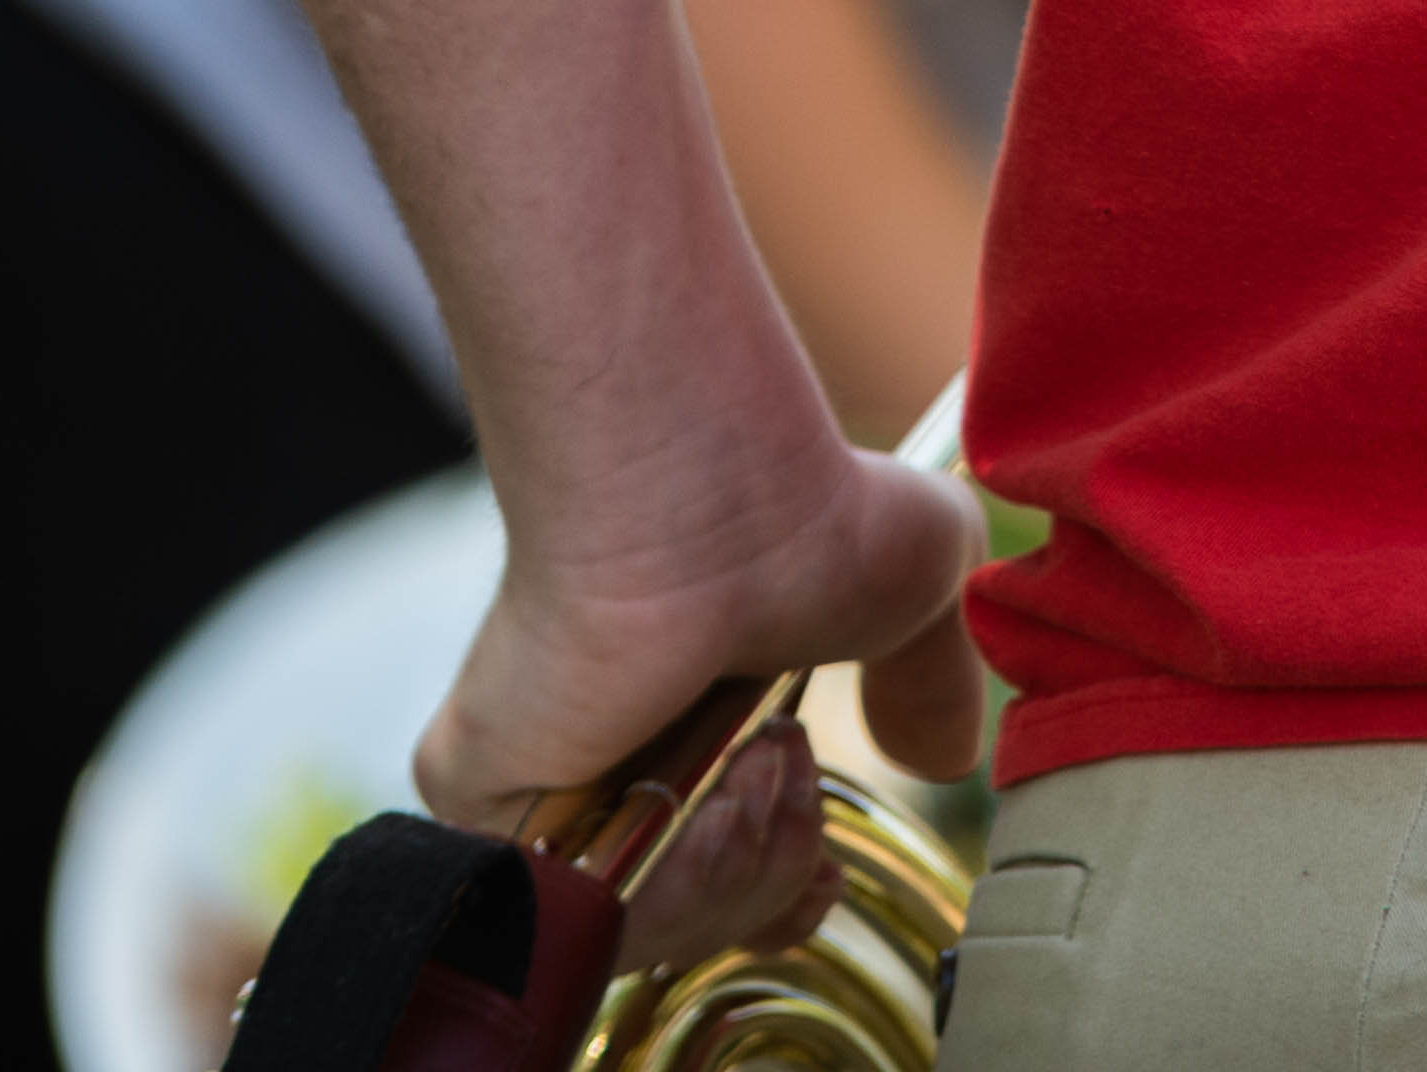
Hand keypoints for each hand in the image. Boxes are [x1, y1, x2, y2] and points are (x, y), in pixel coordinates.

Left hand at [419, 432, 983, 965]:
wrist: (708, 497)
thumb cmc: (805, 510)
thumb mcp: (911, 590)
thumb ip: (924, 682)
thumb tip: (938, 755)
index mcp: (689, 735)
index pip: (714, 885)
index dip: (780, 899)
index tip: (824, 878)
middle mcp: (610, 773)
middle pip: (698, 924)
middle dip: (775, 867)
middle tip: (786, 761)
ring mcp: (544, 799)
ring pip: (655, 929)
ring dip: (746, 861)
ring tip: (760, 758)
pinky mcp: (488, 817)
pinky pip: (598, 923)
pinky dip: (685, 876)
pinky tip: (715, 787)